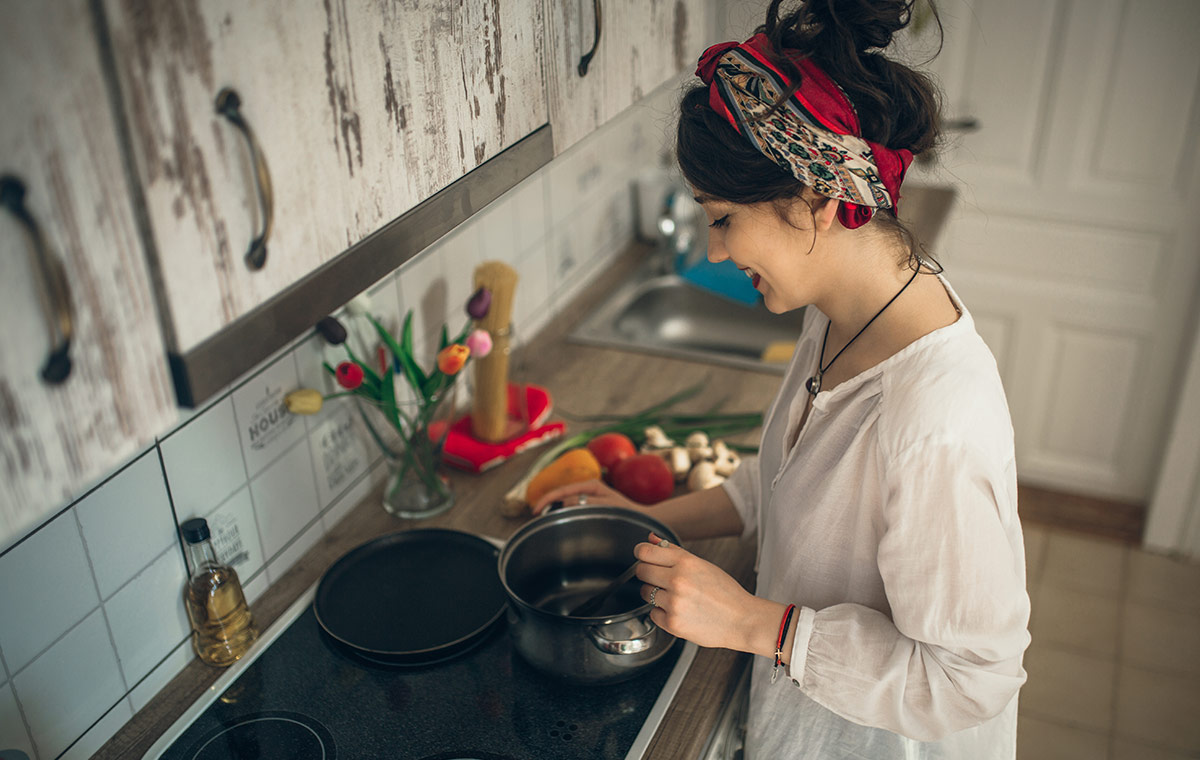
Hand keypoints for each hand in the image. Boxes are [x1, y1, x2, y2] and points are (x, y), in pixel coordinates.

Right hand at [530, 479, 640, 514]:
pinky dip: (565, 513)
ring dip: (556, 510)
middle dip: (549, 504)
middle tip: (539, 518)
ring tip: (548, 521)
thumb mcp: (605, 507)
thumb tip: (564, 502)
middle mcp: (589, 488)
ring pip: (566, 501)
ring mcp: (590, 496)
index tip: (535, 511)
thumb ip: (585, 502)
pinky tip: (562, 522)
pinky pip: (573, 507)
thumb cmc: (627, 514)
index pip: (562, 490)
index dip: (546, 500)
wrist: (643, 519)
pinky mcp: (592, 504)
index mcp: (591, 485)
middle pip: (562, 494)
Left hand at [635, 532, 781, 656]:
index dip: (641, 553)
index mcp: (686, 562)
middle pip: (641, 571)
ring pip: (645, 593)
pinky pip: (653, 614)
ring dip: (656, 594)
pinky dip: (662, 613)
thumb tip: (651, 539)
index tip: (643, 557)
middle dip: (648, 574)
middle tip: (662, 579)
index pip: (645, 552)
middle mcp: (678, 581)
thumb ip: (673, 551)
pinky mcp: (673, 624)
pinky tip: (680, 611)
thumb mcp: (702, 565)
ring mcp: (674, 603)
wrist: (742, 620)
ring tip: (677, 597)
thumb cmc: (725, 593)